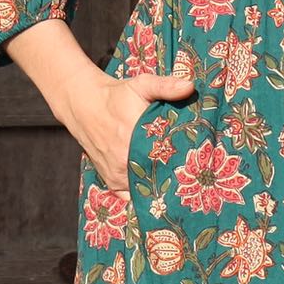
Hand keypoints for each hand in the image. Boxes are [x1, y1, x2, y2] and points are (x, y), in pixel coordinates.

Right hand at [61, 69, 197, 194]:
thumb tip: (190, 86)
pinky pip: (131, 198)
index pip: (168, 158)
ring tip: (182, 189)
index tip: (199, 165)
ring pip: (146, 191)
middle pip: (159, 178)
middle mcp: (124, 160)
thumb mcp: (141, 85)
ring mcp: (118, 174)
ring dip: (162, 189)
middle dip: (177, 179)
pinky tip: (159, 194)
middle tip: (196, 178)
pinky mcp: (112, 182)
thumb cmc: (117, 95)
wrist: (84, 105)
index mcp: (135, 136)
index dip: (185, 164)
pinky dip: (144, 197)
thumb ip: (166, 86)